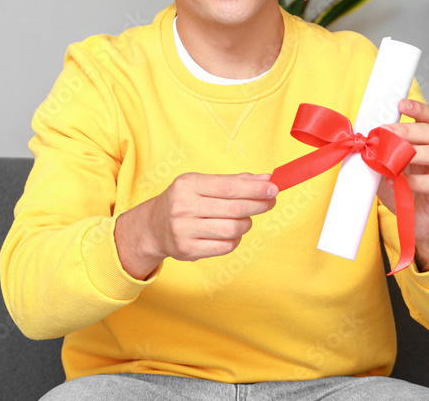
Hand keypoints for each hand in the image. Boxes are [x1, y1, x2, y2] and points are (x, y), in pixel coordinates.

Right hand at [115, 172, 276, 279]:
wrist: (153, 227)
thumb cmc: (184, 201)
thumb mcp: (201, 184)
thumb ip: (233, 181)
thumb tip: (266, 178)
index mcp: (187, 185)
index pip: (229, 187)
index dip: (255, 188)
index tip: (274, 188)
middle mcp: (183, 207)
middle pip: (234, 209)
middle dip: (258, 205)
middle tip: (271, 201)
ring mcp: (183, 230)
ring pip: (232, 229)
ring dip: (246, 224)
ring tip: (245, 219)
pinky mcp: (187, 250)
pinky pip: (225, 246)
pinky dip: (235, 240)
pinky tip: (232, 233)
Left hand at [377, 98, 428, 270]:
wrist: (418, 222)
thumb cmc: (402, 190)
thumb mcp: (384, 168)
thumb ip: (375, 154)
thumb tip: (356, 143)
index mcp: (423, 143)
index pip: (428, 119)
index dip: (418, 108)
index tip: (401, 103)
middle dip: (407, 130)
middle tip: (386, 134)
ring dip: (411, 153)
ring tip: (392, 160)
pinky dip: (414, 180)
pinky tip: (399, 182)